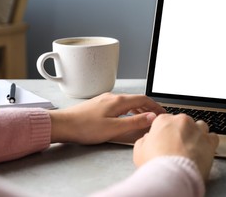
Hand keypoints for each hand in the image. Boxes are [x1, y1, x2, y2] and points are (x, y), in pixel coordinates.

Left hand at [48, 93, 165, 143]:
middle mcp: (112, 97)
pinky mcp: (99, 104)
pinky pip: (119, 104)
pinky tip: (126, 116)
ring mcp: (105, 99)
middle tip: (157, 116)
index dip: (155, 106)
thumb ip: (134, 122)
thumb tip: (151, 117)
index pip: (143, 99)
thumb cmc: (85, 128)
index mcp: (118, 101)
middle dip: (149, 107)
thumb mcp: (113, 128)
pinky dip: (129, 109)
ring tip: (145, 117)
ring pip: (128, 101)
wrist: (62, 125)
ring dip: (139, 108)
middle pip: (137, 99)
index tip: (163, 113)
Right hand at [133, 114, 218, 179]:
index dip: (166, 132)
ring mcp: (197, 129)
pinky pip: (213, 136)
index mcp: (163, 120)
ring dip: (197, 134)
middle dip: (182, 132)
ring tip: (192, 148)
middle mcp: (181, 121)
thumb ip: (144, 140)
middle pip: (183, 122)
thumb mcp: (139, 151)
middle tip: (178, 147)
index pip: (166, 121)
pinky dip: (209, 142)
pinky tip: (203, 151)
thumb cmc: (156, 164)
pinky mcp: (209, 140)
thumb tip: (148, 139)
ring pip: (200, 126)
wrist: (173, 176)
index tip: (166, 141)